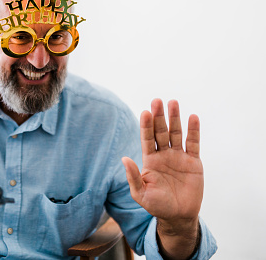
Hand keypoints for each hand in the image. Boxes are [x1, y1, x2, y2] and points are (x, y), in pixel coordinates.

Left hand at [122, 99, 202, 222]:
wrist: (178, 216)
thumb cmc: (157, 205)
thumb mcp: (140, 194)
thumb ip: (133, 177)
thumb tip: (124, 159)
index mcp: (149, 160)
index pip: (147, 138)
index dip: (145, 126)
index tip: (144, 112)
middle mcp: (163, 154)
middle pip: (160, 131)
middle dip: (158, 117)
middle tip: (157, 101)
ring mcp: (178, 156)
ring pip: (176, 133)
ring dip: (175, 118)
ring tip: (173, 102)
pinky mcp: (193, 162)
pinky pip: (193, 143)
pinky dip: (193, 131)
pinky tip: (193, 117)